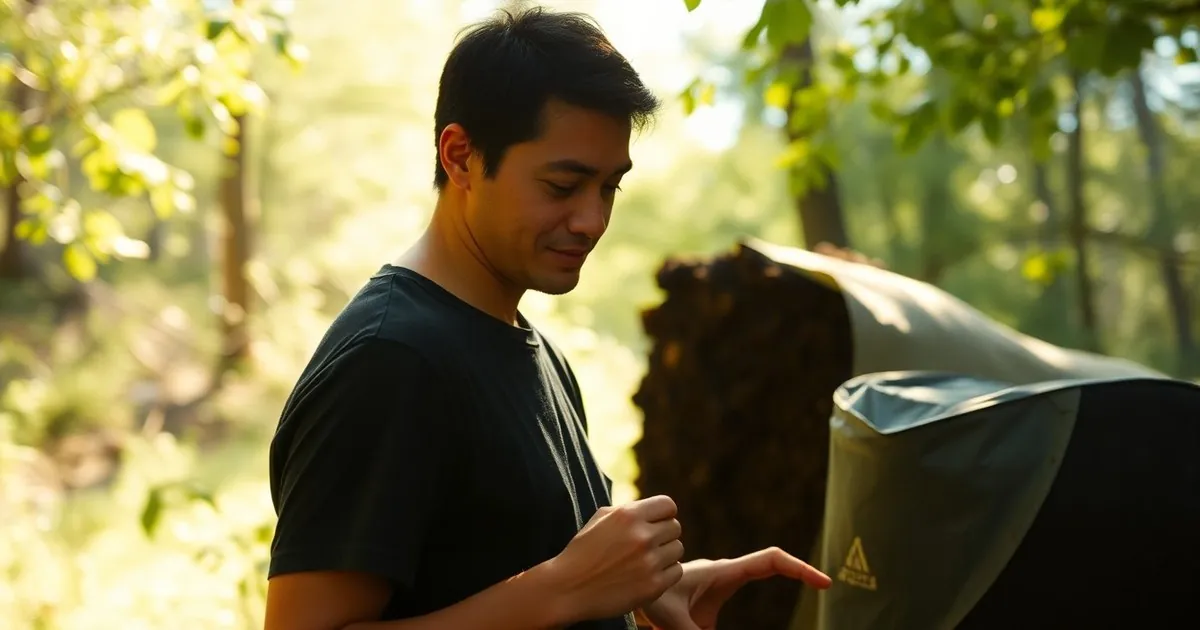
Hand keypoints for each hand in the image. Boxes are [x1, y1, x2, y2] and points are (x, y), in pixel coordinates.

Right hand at [544, 495, 684, 623]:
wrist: (568, 588)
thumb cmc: (583, 551)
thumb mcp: (600, 519)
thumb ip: (629, 510)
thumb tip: (654, 509)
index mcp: (628, 515)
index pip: (668, 505)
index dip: (663, 514)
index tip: (655, 524)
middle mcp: (641, 536)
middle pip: (675, 527)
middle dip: (663, 534)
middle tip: (648, 545)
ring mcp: (649, 562)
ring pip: (677, 550)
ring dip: (665, 555)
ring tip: (645, 561)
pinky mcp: (653, 586)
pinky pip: (676, 571)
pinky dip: (665, 573)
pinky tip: (647, 575)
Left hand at [640, 547, 831, 629]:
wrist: (635, 586)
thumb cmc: (652, 598)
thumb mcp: (674, 621)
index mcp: (723, 572)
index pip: (770, 561)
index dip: (798, 568)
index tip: (823, 581)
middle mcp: (728, 573)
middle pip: (772, 565)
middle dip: (800, 571)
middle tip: (827, 584)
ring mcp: (723, 582)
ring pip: (759, 578)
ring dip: (779, 579)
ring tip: (805, 586)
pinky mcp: (715, 596)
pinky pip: (743, 592)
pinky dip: (746, 602)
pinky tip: (724, 619)